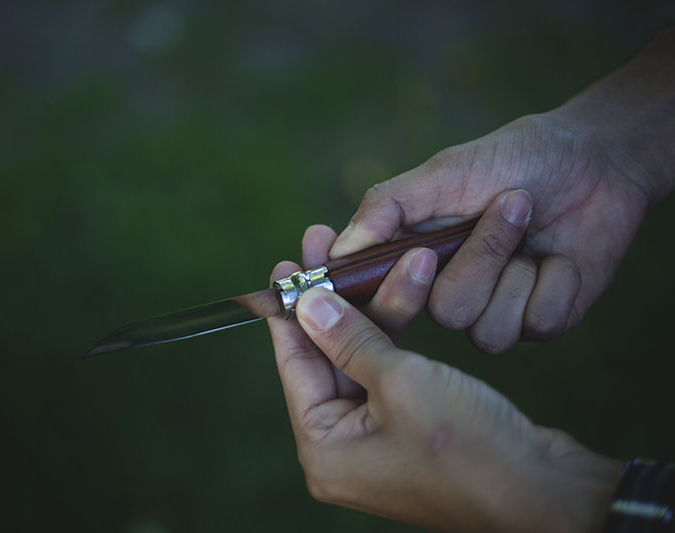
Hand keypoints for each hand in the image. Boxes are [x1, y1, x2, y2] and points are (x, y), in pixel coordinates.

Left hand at [268, 239, 621, 530]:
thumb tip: (307, 304)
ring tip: (382, 253)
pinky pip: (390, 369)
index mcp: (325, 450)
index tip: (286, 266)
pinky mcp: (411, 428)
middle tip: (326, 242)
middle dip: (335, 297)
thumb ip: (349, 340)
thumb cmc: (471, 448)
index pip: (295, 365)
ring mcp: (379, 439)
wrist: (550, 492)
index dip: (290, 310)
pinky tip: (403, 288)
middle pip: (327, 357)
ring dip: (376, 306)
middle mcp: (344, 448)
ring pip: (362, 356)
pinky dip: (397, 331)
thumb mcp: (401, 382)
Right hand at [327, 111, 652, 352]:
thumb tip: (338, 249)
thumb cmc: (511, 159)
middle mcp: (450, 294)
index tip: (414, 257)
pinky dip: (554, 281)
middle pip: (445, 313)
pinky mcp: (540, 320)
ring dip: (516, 265)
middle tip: (511, 201)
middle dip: (483, 255)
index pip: (382, 300)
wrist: (593, 159)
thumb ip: (387, 208)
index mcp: (417, 263)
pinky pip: (536, 324)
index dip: (383, 292)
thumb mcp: (442, 172)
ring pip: (487, 329)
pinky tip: (560, 254)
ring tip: (531, 220)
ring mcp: (495, 311)